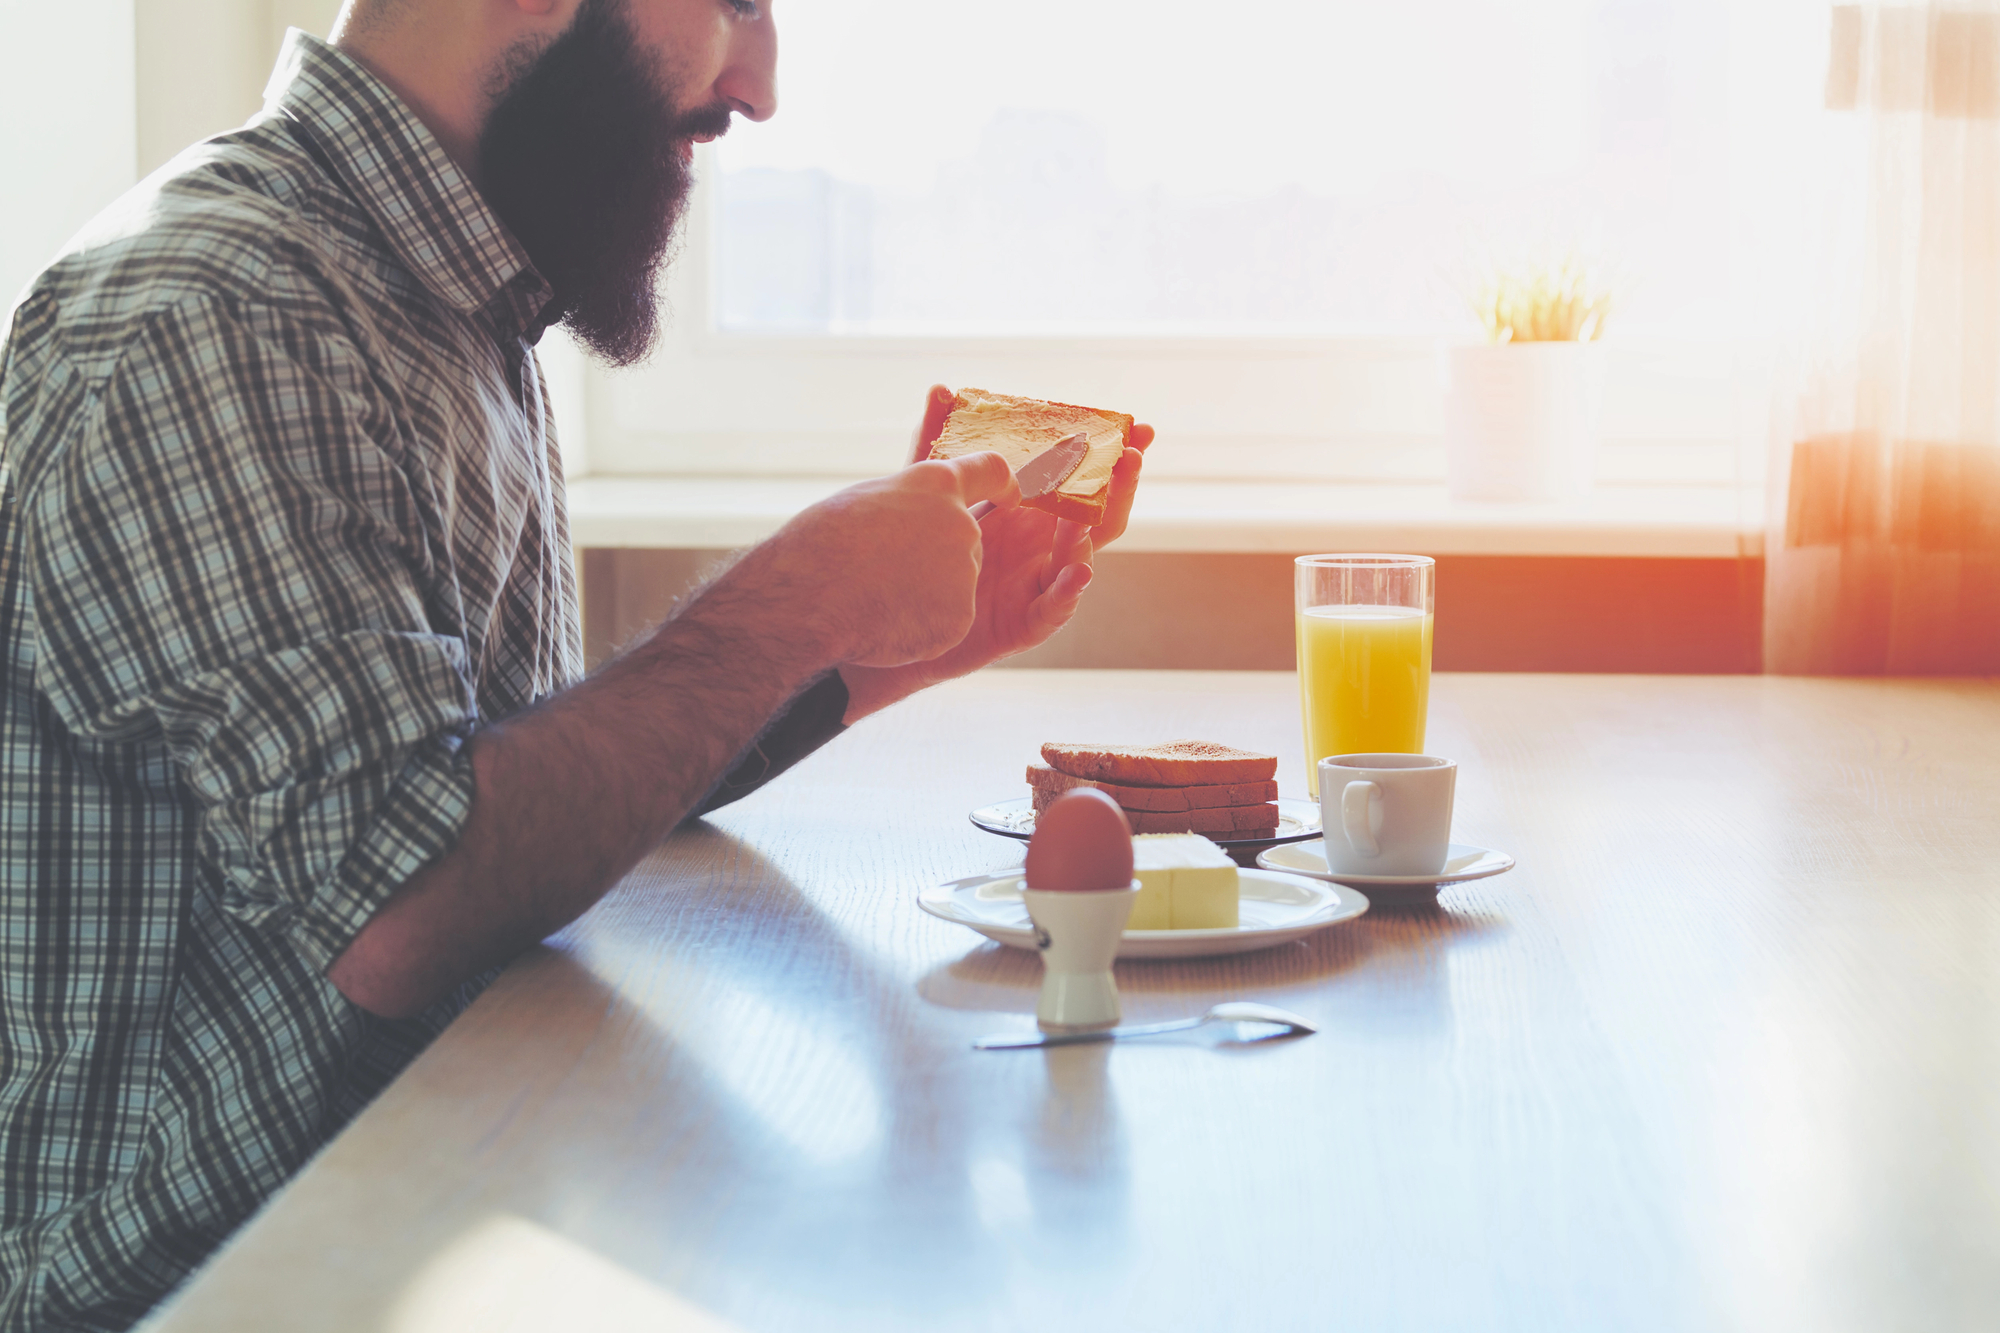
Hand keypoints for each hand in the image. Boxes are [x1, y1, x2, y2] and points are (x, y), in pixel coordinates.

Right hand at [750, 449, 1020, 668]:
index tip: (1011, 494)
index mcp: (935, 484)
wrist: (809, 603)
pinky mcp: (963, 617)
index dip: (1003, 483)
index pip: (991, 470)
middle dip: (936, 559)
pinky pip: (946, 624)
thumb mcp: (863, 500)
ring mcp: (965, 572)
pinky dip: (920, 629)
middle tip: (885, 573)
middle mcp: (961, 524)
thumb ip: (904, 502)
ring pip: (955, 586)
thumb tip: (911, 512)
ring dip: (924, 595)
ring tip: (876, 598)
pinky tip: (885, 624)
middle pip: (965, 542)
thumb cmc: (818, 548)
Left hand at [840, 385, 1152, 718]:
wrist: (899, 615)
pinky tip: (1078, 572)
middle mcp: (1043, 546)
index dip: (1111, 454)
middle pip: (1097, 515)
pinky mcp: (1027, 624)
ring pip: (1082, 558)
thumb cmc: (925, 553)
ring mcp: (1039, 584)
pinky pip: (1055, 609)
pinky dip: (1069, 592)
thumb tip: (940, 389)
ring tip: (1094, 511)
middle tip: (1132, 455)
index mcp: (1031, 512)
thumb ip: (936, 443)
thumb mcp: (930, 494)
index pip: (1081, 479)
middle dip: (1120, 486)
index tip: (1136, 425)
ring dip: (1091, 534)